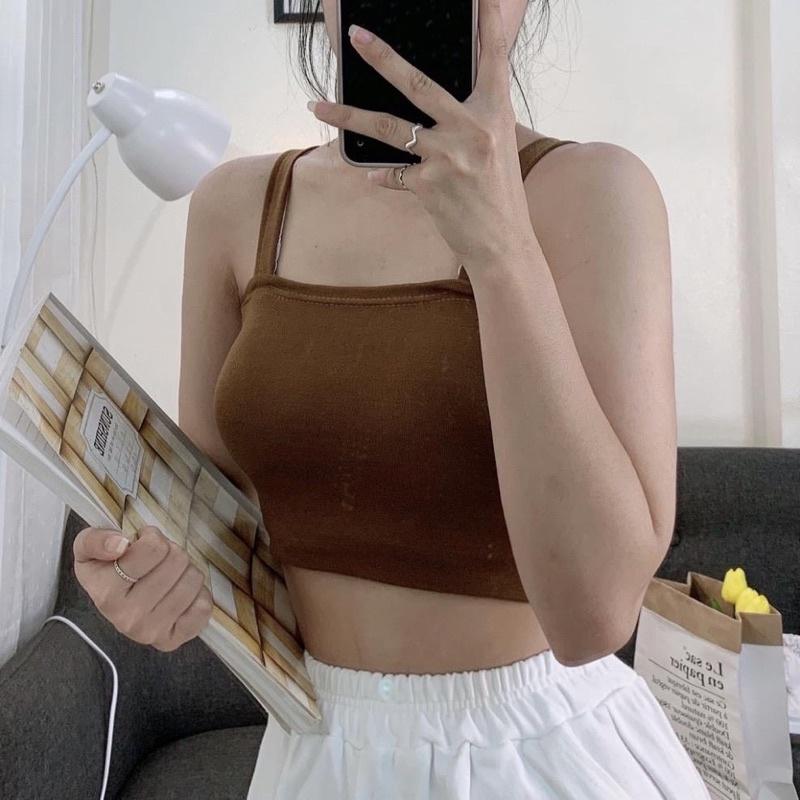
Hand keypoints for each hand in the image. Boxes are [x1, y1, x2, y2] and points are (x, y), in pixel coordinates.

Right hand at [73, 525, 212, 651]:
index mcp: (107, 594)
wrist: (113, 603)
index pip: (153, 548)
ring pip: (193, 579)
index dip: (152, 537)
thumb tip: (120, 545)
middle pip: (177, 560)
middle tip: (157, 560)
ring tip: (168, 575)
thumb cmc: (106, 569)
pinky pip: (204, 606)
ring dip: (185, 570)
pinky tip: (179, 592)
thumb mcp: (88, 547)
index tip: (142, 543)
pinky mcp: (173, 640)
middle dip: (171, 552)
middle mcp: (128, 618)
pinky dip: (198, 593)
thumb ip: (95, 540)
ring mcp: (151, 633)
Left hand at [308, 0, 533, 267]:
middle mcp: (472, 129)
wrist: (502, 242)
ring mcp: (448, 157)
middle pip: (418, 84)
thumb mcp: (498, 145)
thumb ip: (473, 117)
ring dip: (348, 115)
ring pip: (388, 127)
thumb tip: (436, 102)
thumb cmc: (500, 193)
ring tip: (317, 106)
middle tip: (355, 37)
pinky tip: (372, 174)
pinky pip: (393, 173)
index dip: (488, 23)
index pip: (493, 58)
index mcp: (495, 113)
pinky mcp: (429, 186)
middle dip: (382, 57)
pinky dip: (382, 174)